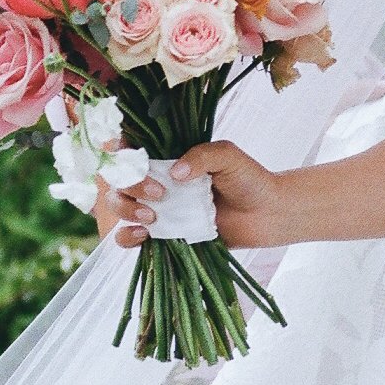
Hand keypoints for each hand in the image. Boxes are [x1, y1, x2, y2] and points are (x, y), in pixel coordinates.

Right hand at [95, 141, 290, 250]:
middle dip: (129, 185)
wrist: (267, 214)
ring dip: (125, 209)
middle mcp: (155, 180)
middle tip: (159, 193)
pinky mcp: (162, 235)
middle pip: (118, 178)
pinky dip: (126, 237)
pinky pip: (129, 237)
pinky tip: (142, 235)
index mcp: (166, 156)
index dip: (116, 148)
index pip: (129, 147)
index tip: (125, 153)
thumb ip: (202, 156)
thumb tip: (174, 173)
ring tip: (152, 217)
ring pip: (117, 205)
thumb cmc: (248, 179)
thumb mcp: (228, 156)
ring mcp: (156, 208)